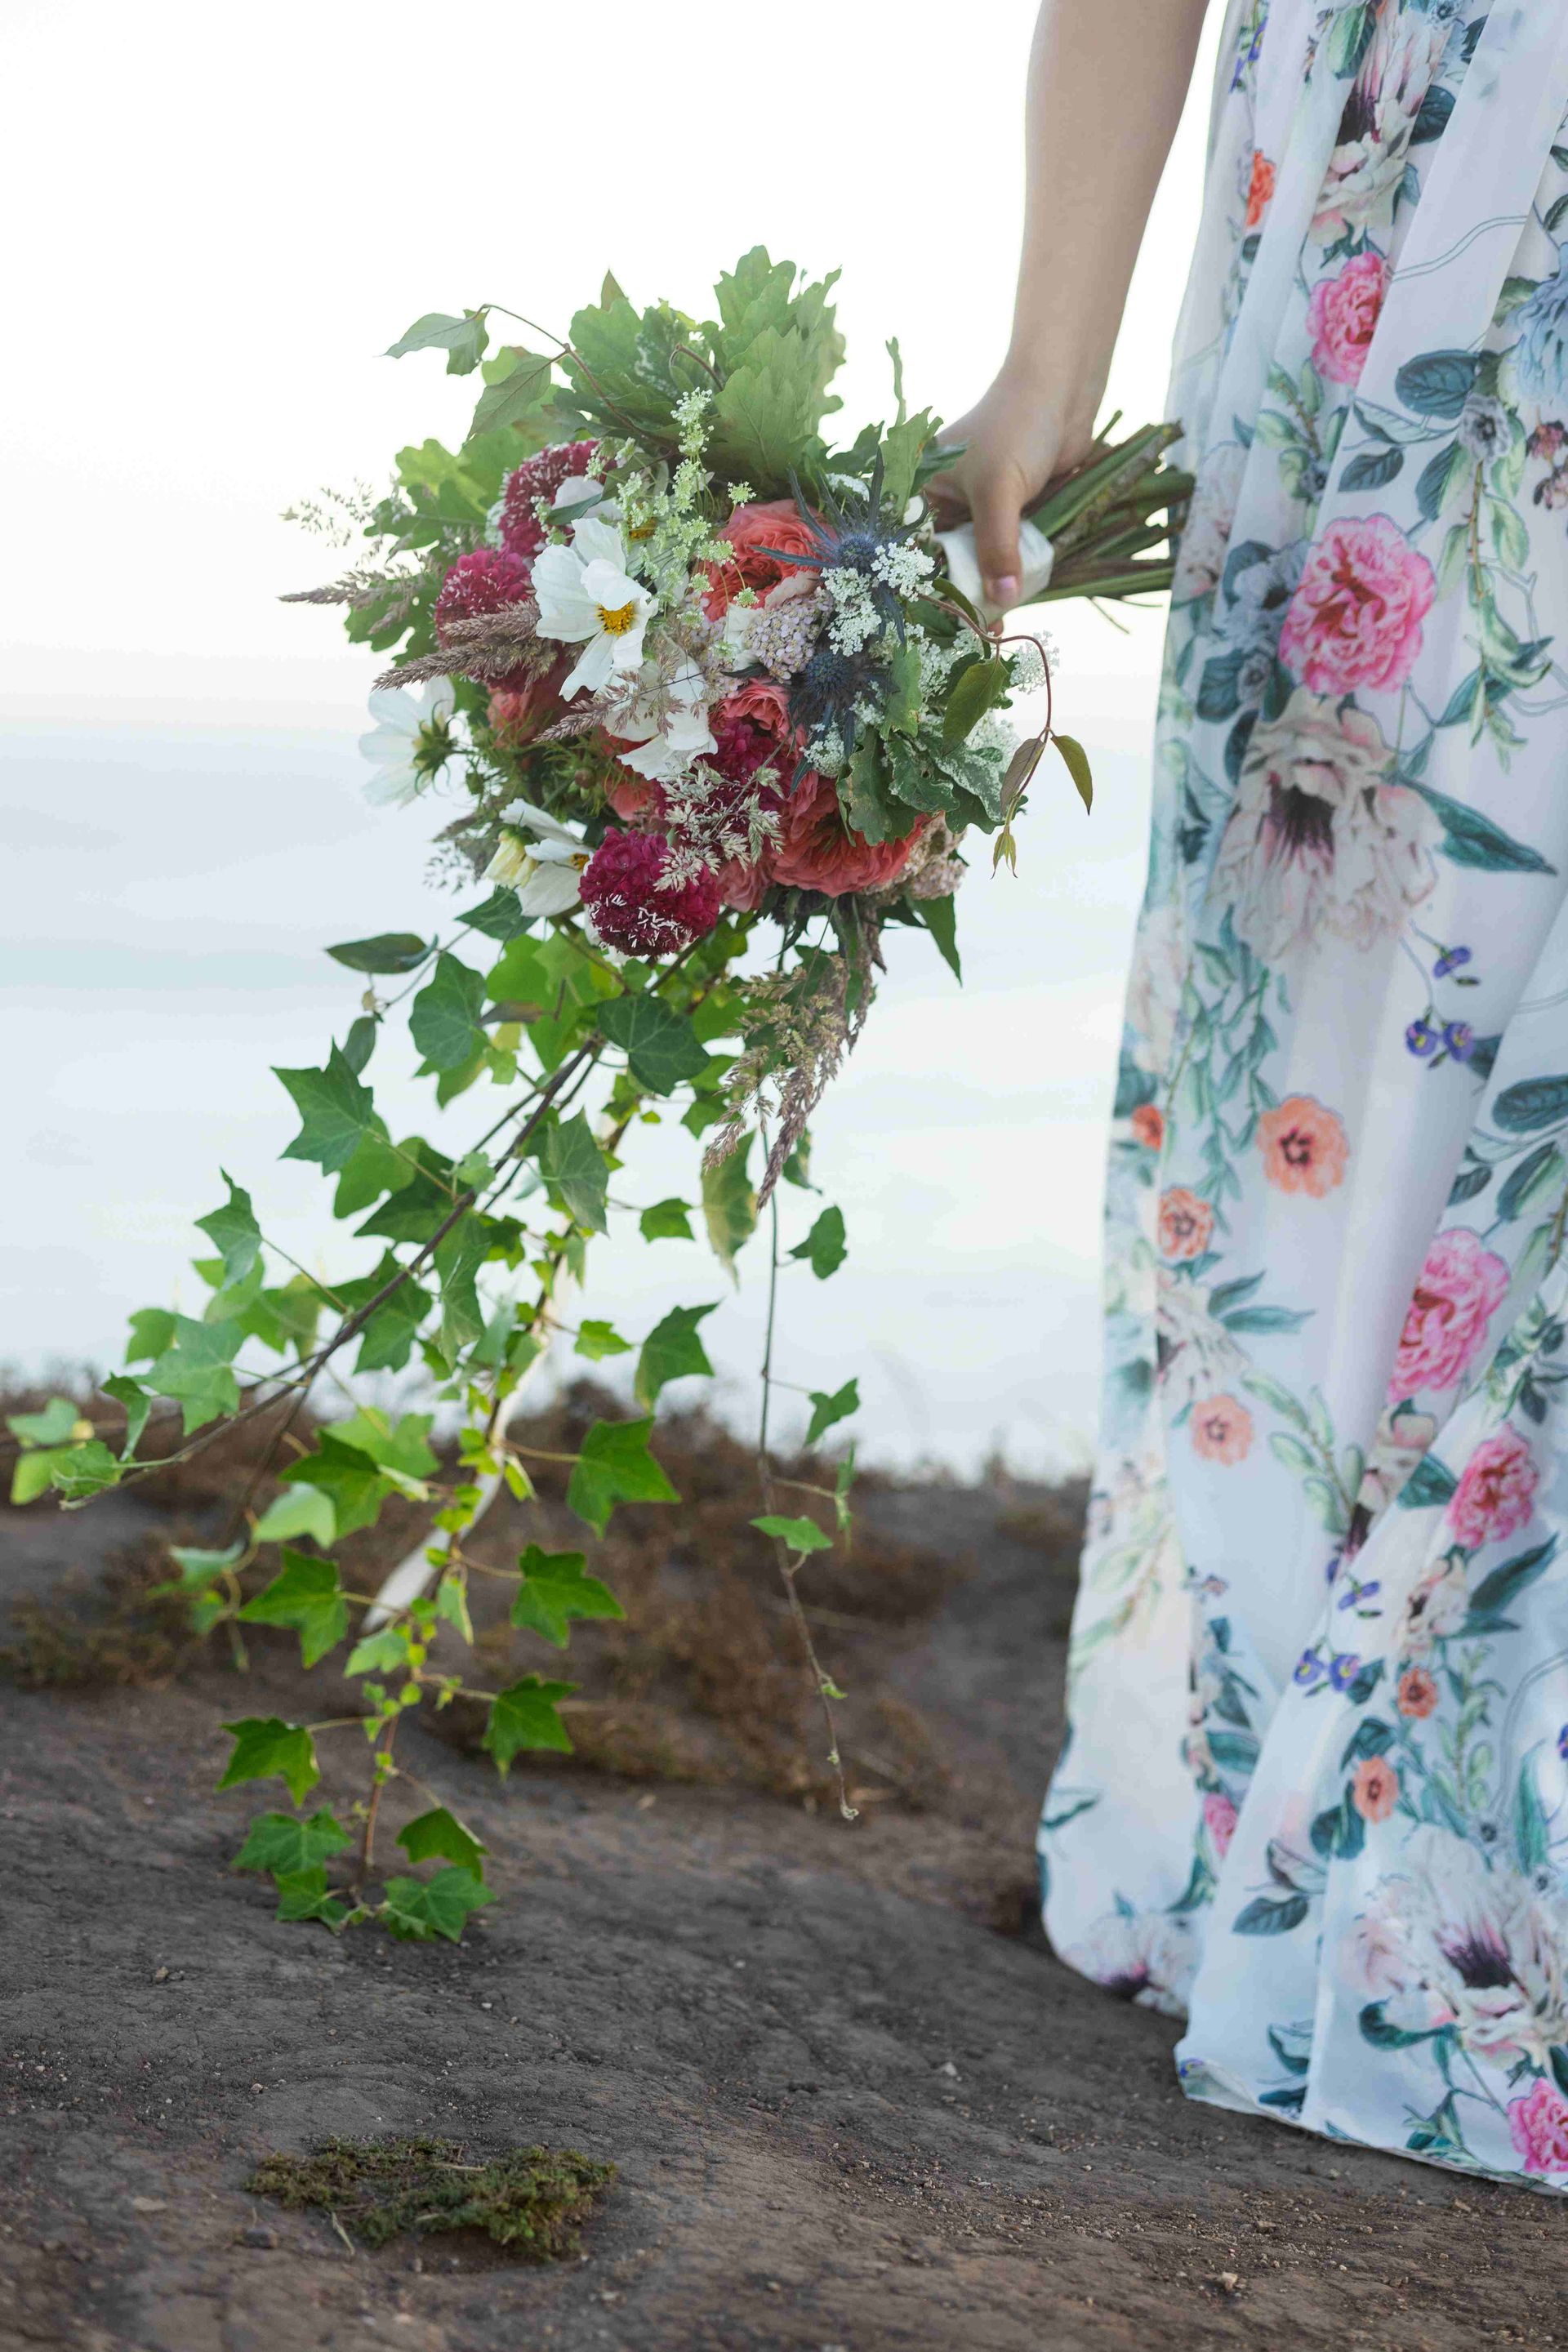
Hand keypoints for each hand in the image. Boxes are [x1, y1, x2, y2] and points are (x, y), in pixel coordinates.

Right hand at [925, 370, 1096, 608]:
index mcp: (924, 491)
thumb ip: (997, 546)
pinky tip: (1017, 595)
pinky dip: (1014, 572)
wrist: (1064, 390)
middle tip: (979, 627)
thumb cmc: (1017, 426)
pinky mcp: (1012, 514)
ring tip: (996, 622)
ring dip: (992, 587)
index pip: (917, 549)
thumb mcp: (999, 490)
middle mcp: (947, 504)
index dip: (930, 585)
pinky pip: (1007, 553)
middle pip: (949, 563)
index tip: (943, 621)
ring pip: (981, 562)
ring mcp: (981, 510)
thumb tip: (1001, 599)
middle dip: (964, 594)